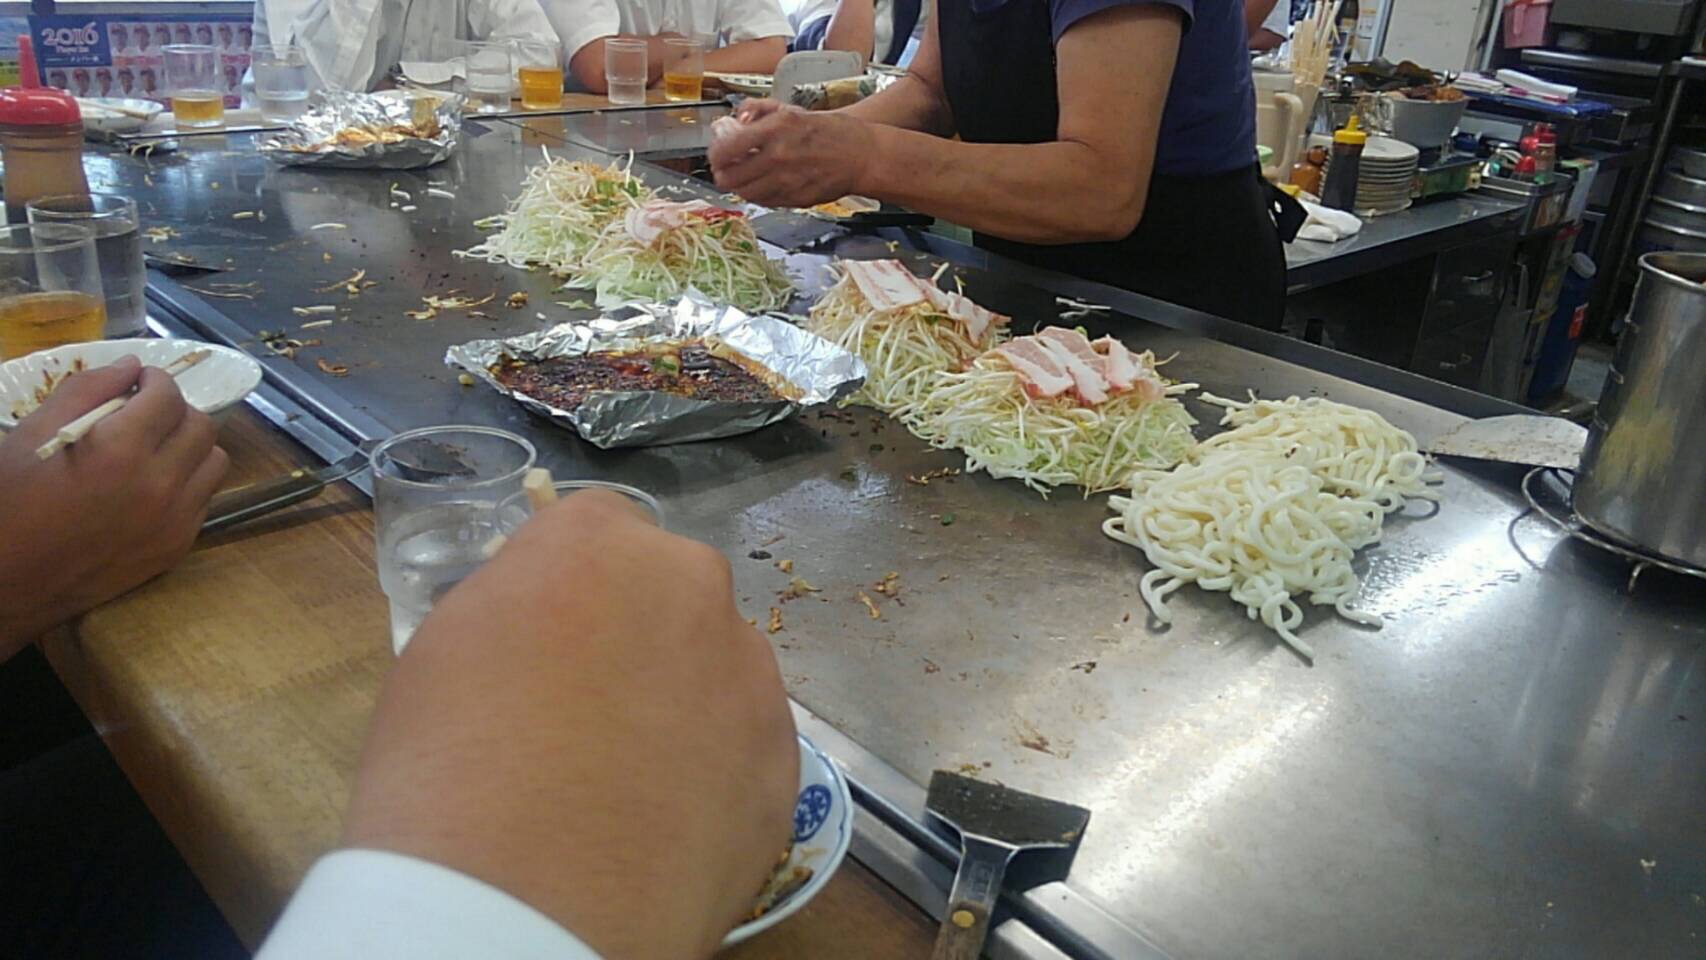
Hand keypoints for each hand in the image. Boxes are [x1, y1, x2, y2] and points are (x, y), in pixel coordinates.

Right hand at [0, 356, 228, 657]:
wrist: (9, 580)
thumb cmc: (10, 502)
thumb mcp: (33, 434)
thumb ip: (87, 391)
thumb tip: (131, 367)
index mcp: (120, 451)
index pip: (168, 397)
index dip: (155, 382)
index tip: (139, 384)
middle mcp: (160, 486)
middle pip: (202, 427)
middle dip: (176, 412)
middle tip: (147, 414)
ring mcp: (174, 521)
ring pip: (215, 463)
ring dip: (191, 447)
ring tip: (157, 449)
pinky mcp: (177, 548)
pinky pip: (204, 500)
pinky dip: (188, 484)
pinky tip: (154, 485)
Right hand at [343, 491, 799, 959]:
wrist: (521, 905)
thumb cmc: (449, 769)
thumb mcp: (445, 650)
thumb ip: (516, 604)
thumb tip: (544, 615)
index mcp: (602, 543)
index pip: (599, 528)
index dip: (573, 581)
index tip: (551, 631)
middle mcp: (694, 587)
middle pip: (671, 592)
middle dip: (639, 634)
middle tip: (589, 709)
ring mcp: (751, 675)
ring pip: (719, 668)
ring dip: (684, 702)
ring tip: (629, 780)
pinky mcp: (784, 762)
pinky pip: (747, 748)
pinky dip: (714, 775)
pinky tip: (664, 825)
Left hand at [709, 99, 875, 207]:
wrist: (860, 155)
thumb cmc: (827, 130)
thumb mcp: (791, 109)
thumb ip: (758, 110)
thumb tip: (737, 120)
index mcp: (775, 130)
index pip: (726, 150)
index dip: (715, 154)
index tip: (717, 152)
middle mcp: (778, 157)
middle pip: (730, 178)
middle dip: (723, 173)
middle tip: (725, 167)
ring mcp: (787, 181)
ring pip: (744, 193)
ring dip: (739, 185)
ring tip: (744, 176)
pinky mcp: (795, 199)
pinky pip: (764, 202)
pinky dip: (758, 194)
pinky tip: (763, 184)